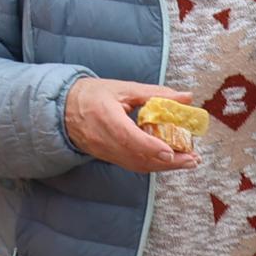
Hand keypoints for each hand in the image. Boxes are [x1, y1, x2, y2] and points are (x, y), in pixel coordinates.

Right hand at [64, 76, 199, 173]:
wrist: (63, 110)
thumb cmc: (93, 94)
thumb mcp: (124, 88)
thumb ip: (156, 94)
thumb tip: (186, 97)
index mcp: (105, 118)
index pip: (128, 137)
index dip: (150, 147)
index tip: (170, 152)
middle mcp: (104, 140)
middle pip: (137, 157)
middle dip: (167, 162)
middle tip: (192, 159)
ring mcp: (104, 152)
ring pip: (136, 165)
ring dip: (163, 167)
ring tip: (188, 162)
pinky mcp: (107, 158)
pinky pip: (131, 165)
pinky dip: (152, 165)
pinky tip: (169, 161)